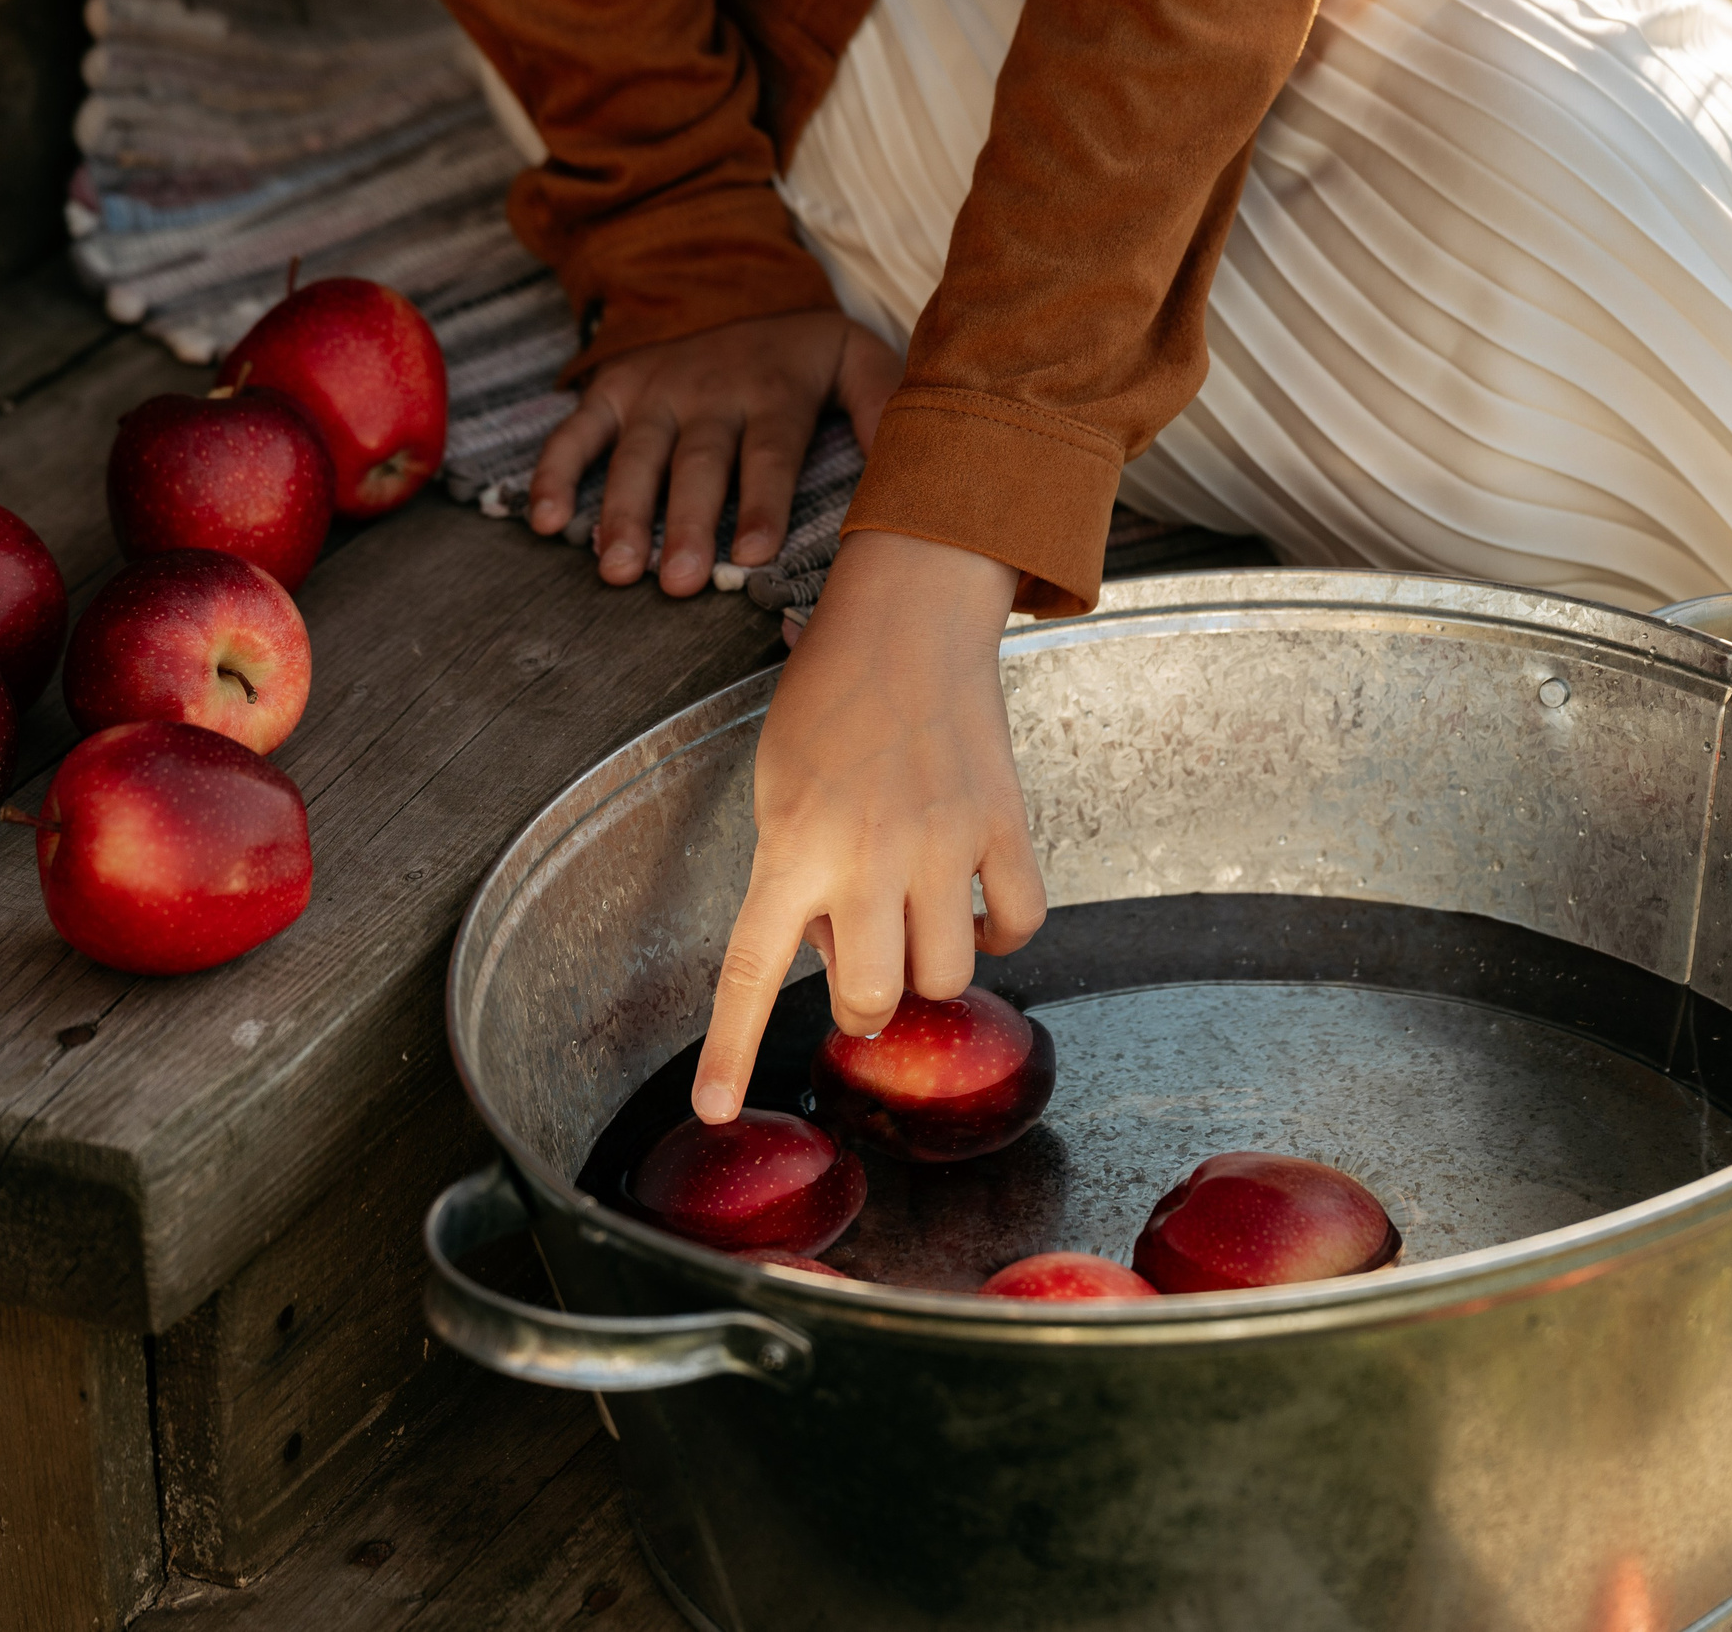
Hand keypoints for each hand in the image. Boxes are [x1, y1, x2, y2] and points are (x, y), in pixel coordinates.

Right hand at [531, 310, 901, 596]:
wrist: (743, 289)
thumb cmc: (808, 358)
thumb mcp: (860, 363)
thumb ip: (884, 409)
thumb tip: (908, 466)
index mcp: (776, 390)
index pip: (770, 451)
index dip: (761, 502)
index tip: (752, 554)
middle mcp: (712, 389)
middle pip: (698, 461)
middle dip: (684, 522)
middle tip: (676, 581)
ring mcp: (658, 389)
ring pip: (637, 454)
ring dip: (622, 512)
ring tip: (615, 569)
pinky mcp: (615, 389)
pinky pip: (577, 431)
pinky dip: (554, 472)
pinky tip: (546, 523)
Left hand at [691, 530, 1047, 1120]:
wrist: (910, 619)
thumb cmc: (829, 700)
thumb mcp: (779, 787)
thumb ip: (794, 875)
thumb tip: (833, 957)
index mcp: (792, 846)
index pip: (750, 971)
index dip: (731, 1051)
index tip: (712, 1111)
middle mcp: (867, 857)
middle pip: (870, 999)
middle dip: (861, 1003)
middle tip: (859, 964)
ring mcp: (942, 845)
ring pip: (946, 977)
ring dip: (928, 969)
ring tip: (916, 922)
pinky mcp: (1004, 826)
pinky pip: (1019, 925)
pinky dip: (1000, 934)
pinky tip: (976, 909)